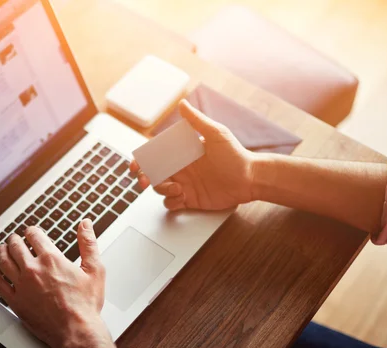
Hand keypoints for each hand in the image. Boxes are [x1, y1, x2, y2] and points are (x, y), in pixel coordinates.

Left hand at [0, 220, 108, 347]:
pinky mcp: (16, 302)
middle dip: (15, 240)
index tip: (31, 231)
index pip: (34, 236)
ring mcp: (22, 286)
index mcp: (51, 259)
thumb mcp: (94, 270)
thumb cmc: (86, 304)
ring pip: (4, 262)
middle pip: (16, 247)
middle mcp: (33, 269)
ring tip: (2, 248)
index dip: (32, 231)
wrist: (76, 331)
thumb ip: (89, 244)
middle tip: (15, 238)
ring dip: (2, 251)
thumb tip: (85, 224)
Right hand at [130, 99, 257, 210]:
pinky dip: (171, 202)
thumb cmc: (236, 155)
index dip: (142, 159)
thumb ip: (197, 121)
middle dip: (144, 178)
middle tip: (144, 181)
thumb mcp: (216, 134)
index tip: (135, 164)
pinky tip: (182, 198)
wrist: (250, 179)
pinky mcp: (190, 199)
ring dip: (162, 190)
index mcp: (182, 153)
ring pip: (159, 189)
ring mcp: (184, 184)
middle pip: (153, 173)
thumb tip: (182, 104)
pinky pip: (171, 203)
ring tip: (178, 189)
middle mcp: (181, 168)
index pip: (156, 155)